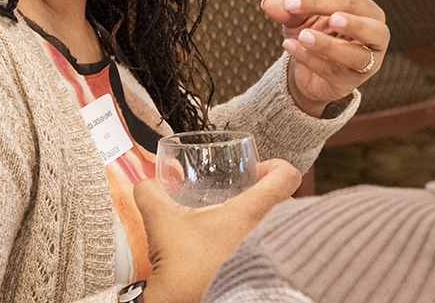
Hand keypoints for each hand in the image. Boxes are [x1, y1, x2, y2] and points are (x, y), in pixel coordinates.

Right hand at [135, 159, 300, 302]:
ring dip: (256, 218)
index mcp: (250, 212)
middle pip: (283, 200)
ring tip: (228, 220)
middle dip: (261, 193)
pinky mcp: (258, 270)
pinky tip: (225, 246)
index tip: (258, 169)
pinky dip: (252, 242)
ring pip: (276, 225)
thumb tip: (147, 184)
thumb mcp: (161, 221)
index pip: (287, 176)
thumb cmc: (185, 266)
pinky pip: (267, 248)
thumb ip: (150, 193)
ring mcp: (265, 254)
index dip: (276, 164)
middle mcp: (265, 231)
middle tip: (239, 193)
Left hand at [261, 0, 389, 115]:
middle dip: (354, 24)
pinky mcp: (350, 83)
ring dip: (330, 46)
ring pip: (357, 57)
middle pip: (374, 29)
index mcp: (368, 13)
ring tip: (304, 36)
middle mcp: (376, 38)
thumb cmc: (314, 33)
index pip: (351, 2)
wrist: (306, 69)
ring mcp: (367, 64)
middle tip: (332, 19)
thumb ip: (287, 10)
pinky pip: (334, 72)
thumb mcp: (298, 18)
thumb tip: (268, 2)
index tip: (292, 4)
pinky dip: (311, 59)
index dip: (322, 1)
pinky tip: (291, 48)